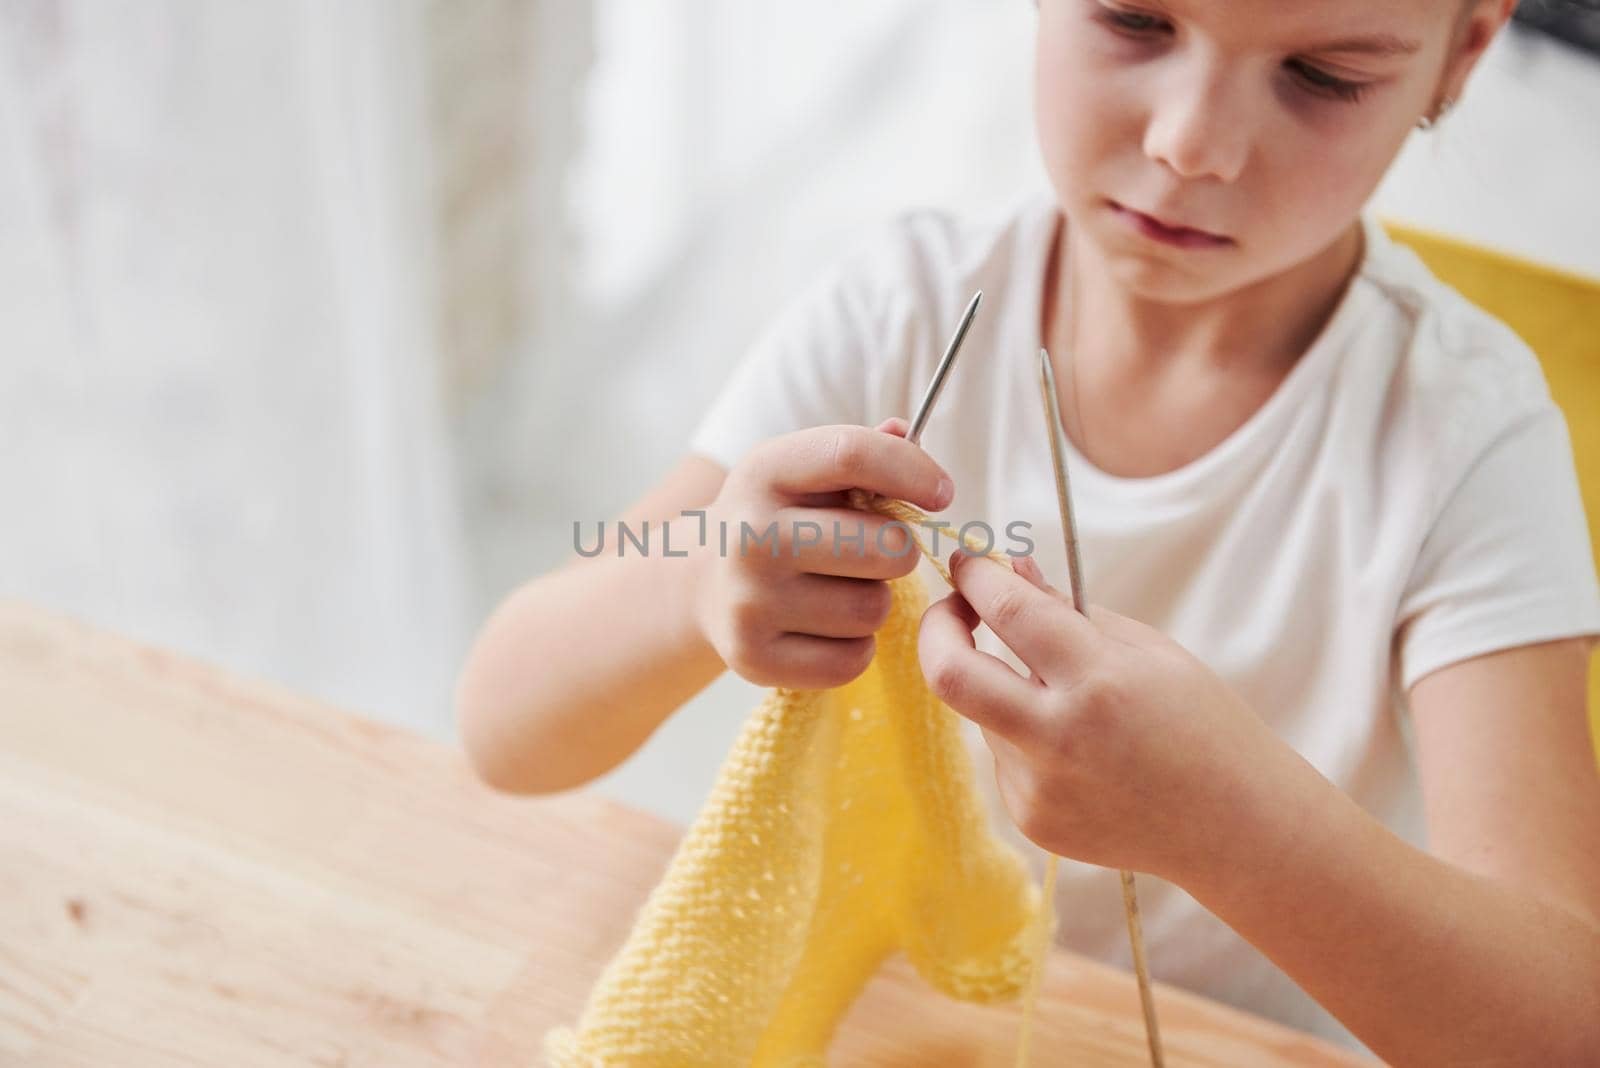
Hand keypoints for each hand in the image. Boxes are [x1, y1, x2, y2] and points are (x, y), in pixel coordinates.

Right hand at [691, 419, 953, 689]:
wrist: (701, 582)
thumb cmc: (777, 518)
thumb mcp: (803, 472)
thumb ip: (860, 453)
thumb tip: (908, 435)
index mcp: (764, 472)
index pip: (853, 455)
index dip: (914, 471)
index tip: (941, 494)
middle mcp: (750, 536)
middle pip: (885, 545)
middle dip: (897, 548)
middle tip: (875, 551)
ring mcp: (748, 602)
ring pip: (873, 608)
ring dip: (873, 600)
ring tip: (839, 588)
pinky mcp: (754, 658)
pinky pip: (853, 659)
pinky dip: (854, 647)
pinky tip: (825, 627)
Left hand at [917, 550, 1304, 884]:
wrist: (1235, 828)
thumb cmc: (1202, 724)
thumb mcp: (1148, 650)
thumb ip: (1068, 610)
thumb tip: (1008, 570)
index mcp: (1098, 681)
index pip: (1008, 612)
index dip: (977, 577)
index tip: (969, 561)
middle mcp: (1059, 737)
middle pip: (949, 674)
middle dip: (936, 627)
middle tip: (953, 607)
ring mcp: (1039, 786)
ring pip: (983, 713)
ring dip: (1004, 689)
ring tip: (1071, 704)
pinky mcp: (1031, 818)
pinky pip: (1004, 755)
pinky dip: (1025, 735)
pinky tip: (1083, 754)